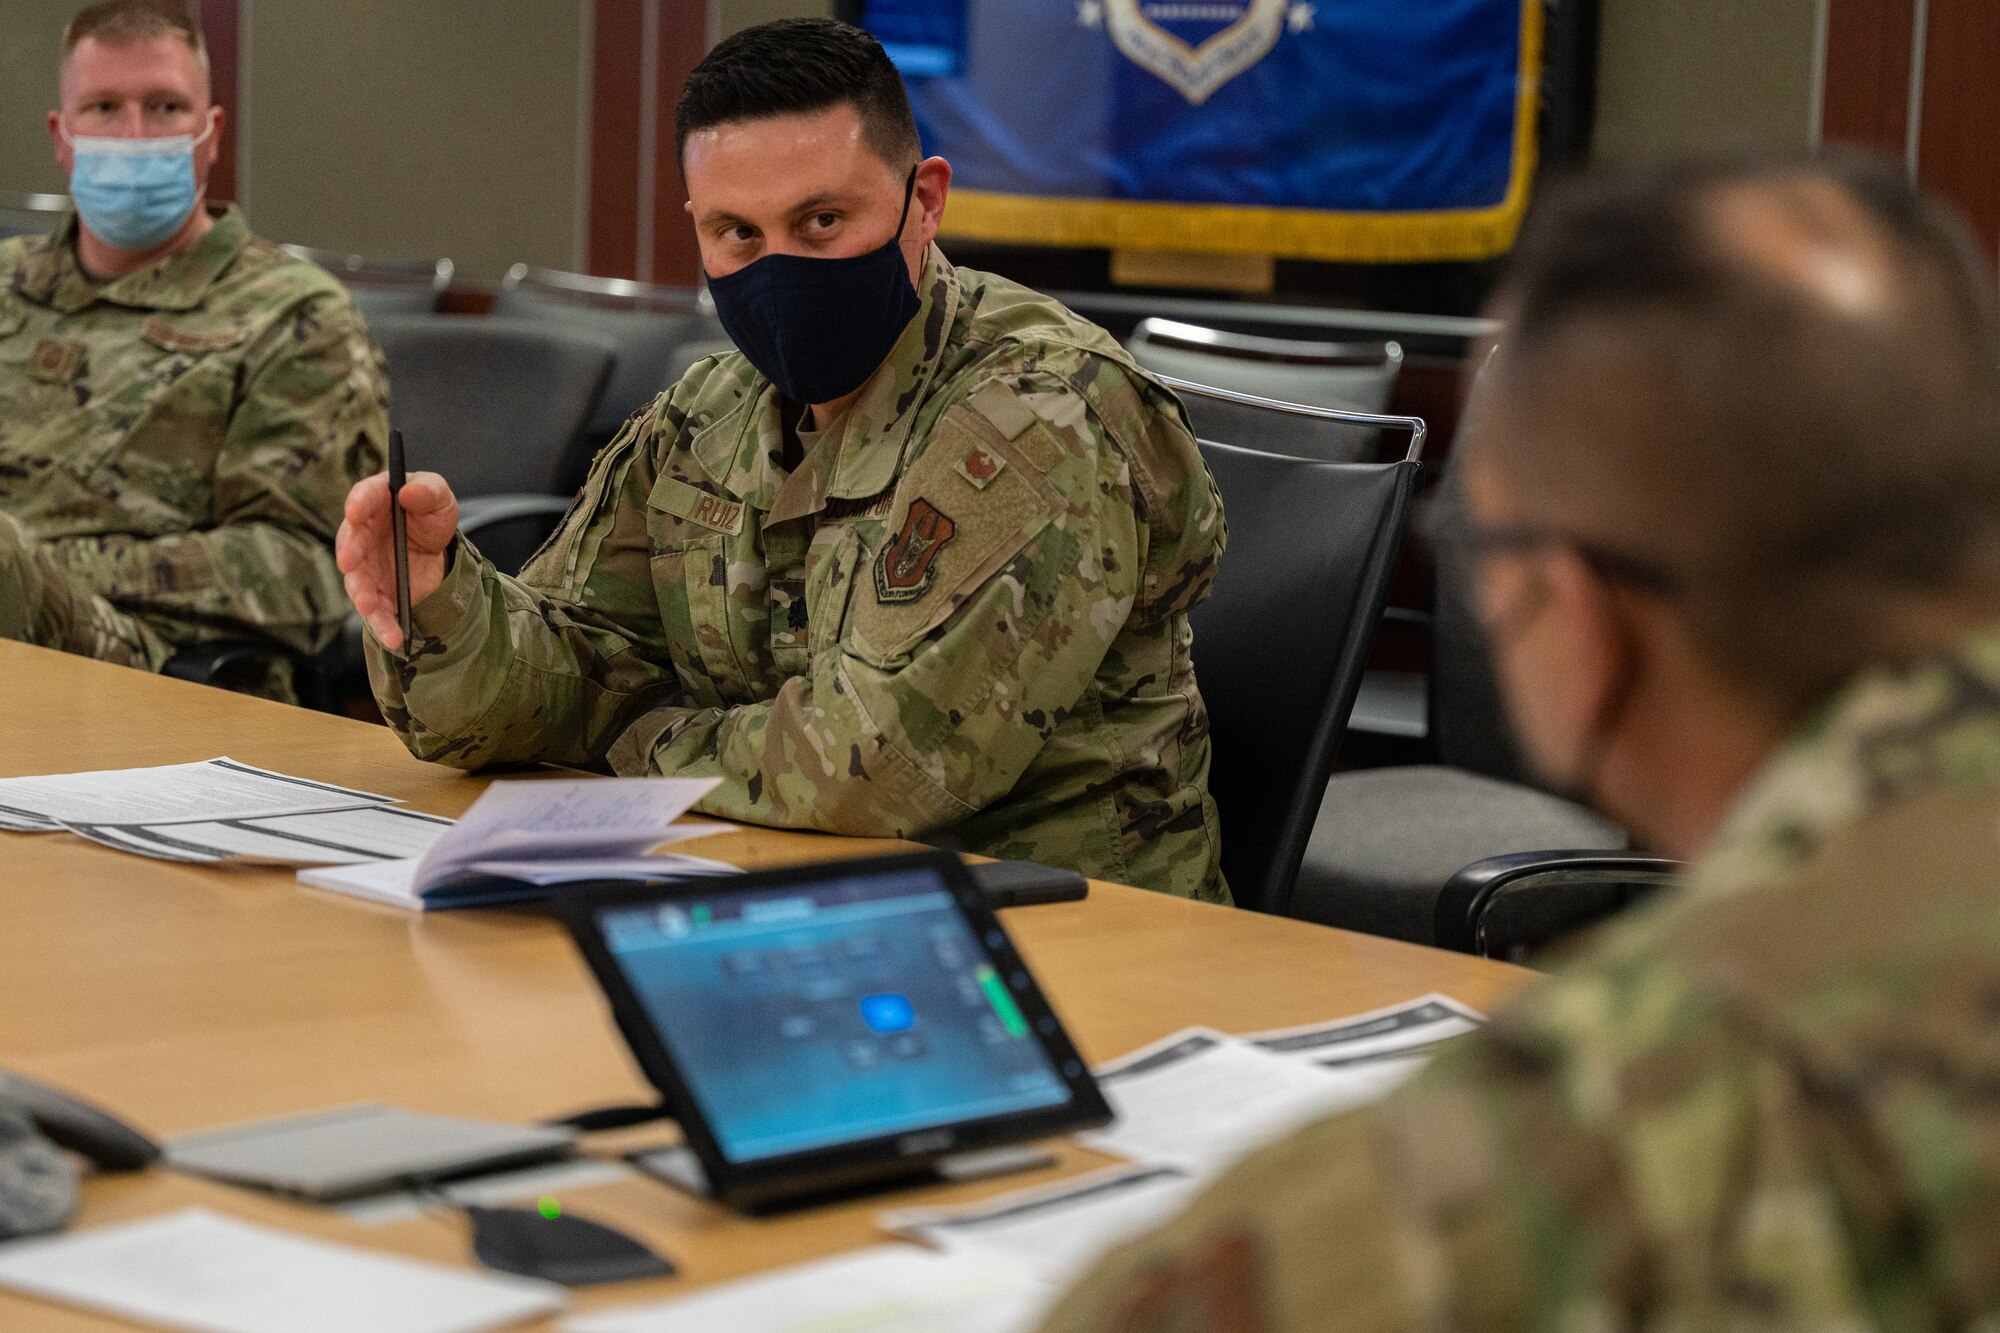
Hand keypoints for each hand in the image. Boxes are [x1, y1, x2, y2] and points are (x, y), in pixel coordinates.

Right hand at [336, 470, 457, 650]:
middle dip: (350, 552)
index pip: (364, 497)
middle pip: (352, 542)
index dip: (358, 503)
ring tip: (369, 606)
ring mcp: (366, 565)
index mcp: (375, 501)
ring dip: (362, 594)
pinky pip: (376, 610)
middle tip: (349, 562)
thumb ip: (428, 490)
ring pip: (358, 581)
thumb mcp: (439, 497)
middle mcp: (363, 533)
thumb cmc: (429, 512)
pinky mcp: (376, 591)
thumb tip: (409, 492)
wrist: (437, 547)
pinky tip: (393, 637)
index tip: (356, 511)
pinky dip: (383, 624)